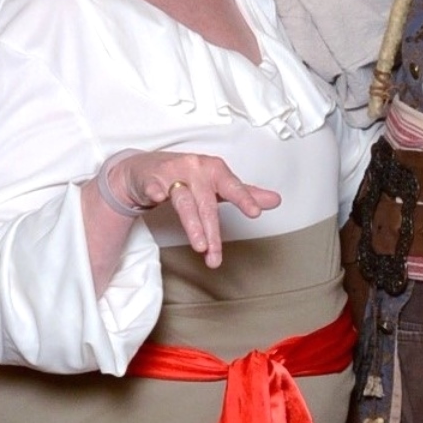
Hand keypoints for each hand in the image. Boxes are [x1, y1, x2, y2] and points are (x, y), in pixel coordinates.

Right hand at [94, 149, 279, 268]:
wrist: (147, 169)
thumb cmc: (186, 176)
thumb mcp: (217, 184)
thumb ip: (245, 194)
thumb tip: (275, 200)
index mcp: (214, 170)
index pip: (232, 186)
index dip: (244, 199)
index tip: (255, 212)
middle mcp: (195, 170)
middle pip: (206, 204)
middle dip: (212, 231)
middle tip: (216, 254)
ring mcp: (172, 174)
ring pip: (184, 201)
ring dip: (192, 225)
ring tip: (199, 247)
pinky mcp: (151, 179)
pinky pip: (154, 186)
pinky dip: (155, 191)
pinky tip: (157, 197)